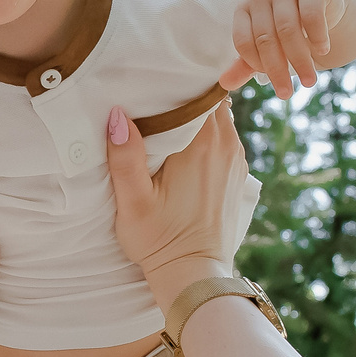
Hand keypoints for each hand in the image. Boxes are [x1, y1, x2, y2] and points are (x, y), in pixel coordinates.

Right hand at [104, 100, 242, 309]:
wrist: (194, 275)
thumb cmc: (160, 240)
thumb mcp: (133, 202)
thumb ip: (125, 157)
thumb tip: (117, 114)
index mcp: (202, 144)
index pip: (197, 92)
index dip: (176, 82)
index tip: (153, 80)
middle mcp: (226, 146)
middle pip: (209, 101)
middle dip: (185, 96)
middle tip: (155, 96)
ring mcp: (236, 160)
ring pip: (219, 118)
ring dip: (196, 115)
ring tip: (167, 118)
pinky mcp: (238, 174)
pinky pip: (224, 138)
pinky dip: (207, 134)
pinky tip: (184, 145)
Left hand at [222, 0, 348, 98]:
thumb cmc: (290, 25)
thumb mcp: (268, 44)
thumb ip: (247, 63)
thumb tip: (225, 84)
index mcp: (245, 8)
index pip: (243, 41)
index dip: (255, 64)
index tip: (270, 81)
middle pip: (265, 38)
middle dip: (277, 70)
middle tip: (287, 94)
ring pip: (288, 29)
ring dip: (299, 60)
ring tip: (309, 81)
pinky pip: (311, 15)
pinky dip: (317, 37)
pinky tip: (322, 51)